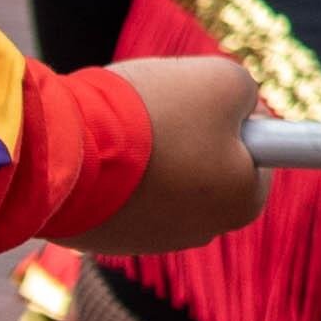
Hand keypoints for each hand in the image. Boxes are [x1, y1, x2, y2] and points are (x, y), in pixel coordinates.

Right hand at [87, 56, 261, 256]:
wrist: (62, 151)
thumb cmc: (157, 114)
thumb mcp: (229, 80)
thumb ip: (248, 95)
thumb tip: (241, 110)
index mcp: (244, 203)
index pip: (258, 154)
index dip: (238, 119)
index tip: (212, 104)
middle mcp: (201, 233)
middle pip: (207, 167)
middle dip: (191, 136)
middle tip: (165, 111)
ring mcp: (146, 240)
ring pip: (161, 179)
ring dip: (148, 152)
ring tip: (125, 128)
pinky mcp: (100, 238)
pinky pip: (119, 193)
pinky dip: (113, 170)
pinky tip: (99, 150)